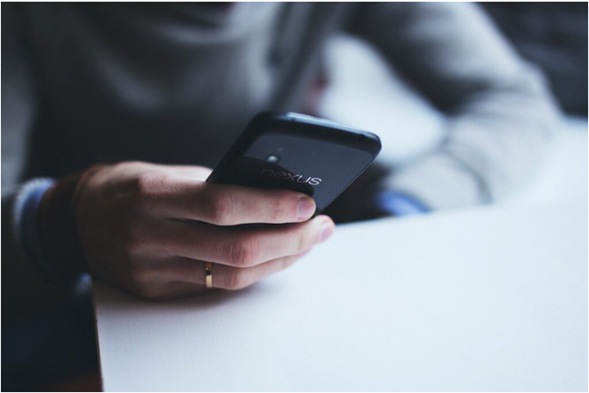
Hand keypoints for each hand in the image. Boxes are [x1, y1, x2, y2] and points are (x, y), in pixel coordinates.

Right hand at [73, 162, 333, 298]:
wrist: (78, 220)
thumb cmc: (130, 186)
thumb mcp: (165, 172)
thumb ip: (214, 184)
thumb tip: (274, 194)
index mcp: (151, 196)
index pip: (222, 205)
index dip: (271, 206)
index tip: (308, 203)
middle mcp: (149, 237)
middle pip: (236, 249)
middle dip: (291, 240)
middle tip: (322, 227)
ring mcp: (151, 270)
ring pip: (233, 276)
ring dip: (281, 260)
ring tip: (309, 242)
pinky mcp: (157, 290)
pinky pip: (218, 287)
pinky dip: (255, 272)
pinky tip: (278, 257)